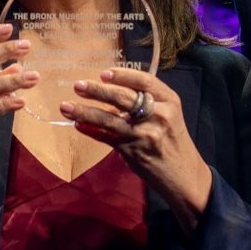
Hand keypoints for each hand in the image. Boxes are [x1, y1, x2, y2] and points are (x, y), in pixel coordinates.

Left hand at [60, 67, 212, 233]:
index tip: (103, 73)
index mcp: (169, 101)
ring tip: (66, 106)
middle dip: (97, 90)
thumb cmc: (173, 140)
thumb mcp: (169, 115)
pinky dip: (91, 131)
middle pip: (123, 98)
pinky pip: (106, 138)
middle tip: (78, 85)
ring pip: (109, 119)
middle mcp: (158, 115)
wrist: (184, 176)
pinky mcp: (133, 151)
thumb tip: (112, 88)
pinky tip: (78, 125)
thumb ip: (148, 101)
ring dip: (85, 111)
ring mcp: (145, 134)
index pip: (144, 81)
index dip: (123, 75)